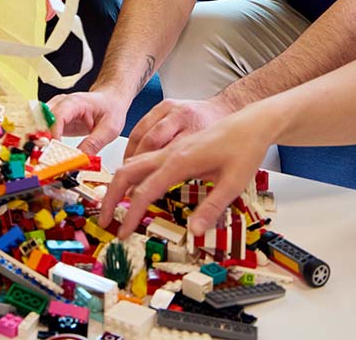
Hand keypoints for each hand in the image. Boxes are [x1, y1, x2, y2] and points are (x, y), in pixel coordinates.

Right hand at [47, 88, 130, 156]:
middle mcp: (61, 104)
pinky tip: (47, 154)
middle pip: (43, 120)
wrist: (110, 99)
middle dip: (41, 138)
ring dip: (40, 140)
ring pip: (39, 124)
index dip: (53, 133)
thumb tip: (80, 160)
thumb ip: (94, 144)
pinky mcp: (54, 120)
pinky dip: (43, 142)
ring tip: (44, 157)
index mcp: (75, 102)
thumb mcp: (109, 128)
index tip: (54, 150)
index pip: (57, 116)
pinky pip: (43, 130)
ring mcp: (56, 110)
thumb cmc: (110, 108)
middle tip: (44, 157)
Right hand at [100, 105, 275, 237]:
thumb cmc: (244, 149)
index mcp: (180, 162)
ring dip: (118, 184)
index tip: (122, 233)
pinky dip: (130, 175)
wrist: (251, 122)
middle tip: (104, 219)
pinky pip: (143, 160)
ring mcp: (169, 148)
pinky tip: (133, 188)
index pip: (145, 191)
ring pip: (132, 164)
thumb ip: (212, 208)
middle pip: (127, 171)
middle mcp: (169, 153)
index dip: (131, 215)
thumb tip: (193, 233)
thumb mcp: (233, 183)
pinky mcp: (173, 148)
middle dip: (111, 196)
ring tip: (114, 207)